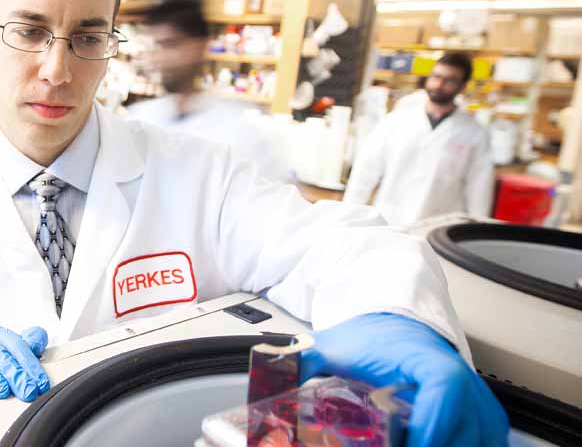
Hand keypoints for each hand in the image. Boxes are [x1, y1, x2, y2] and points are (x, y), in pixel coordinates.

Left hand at [300, 313, 508, 446]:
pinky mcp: (484, 411)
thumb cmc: (369, 338)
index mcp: (423, 357)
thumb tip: (267, 375)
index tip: (410, 443)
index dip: (432, 423)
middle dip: (433, 445)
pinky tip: (436, 446)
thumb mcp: (331, 348)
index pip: (443, 387)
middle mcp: (458, 375)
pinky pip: (488, 439)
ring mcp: (476, 395)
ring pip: (482, 437)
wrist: (394, 322)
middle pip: (467, 424)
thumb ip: (299, 362)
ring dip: (450, 445)